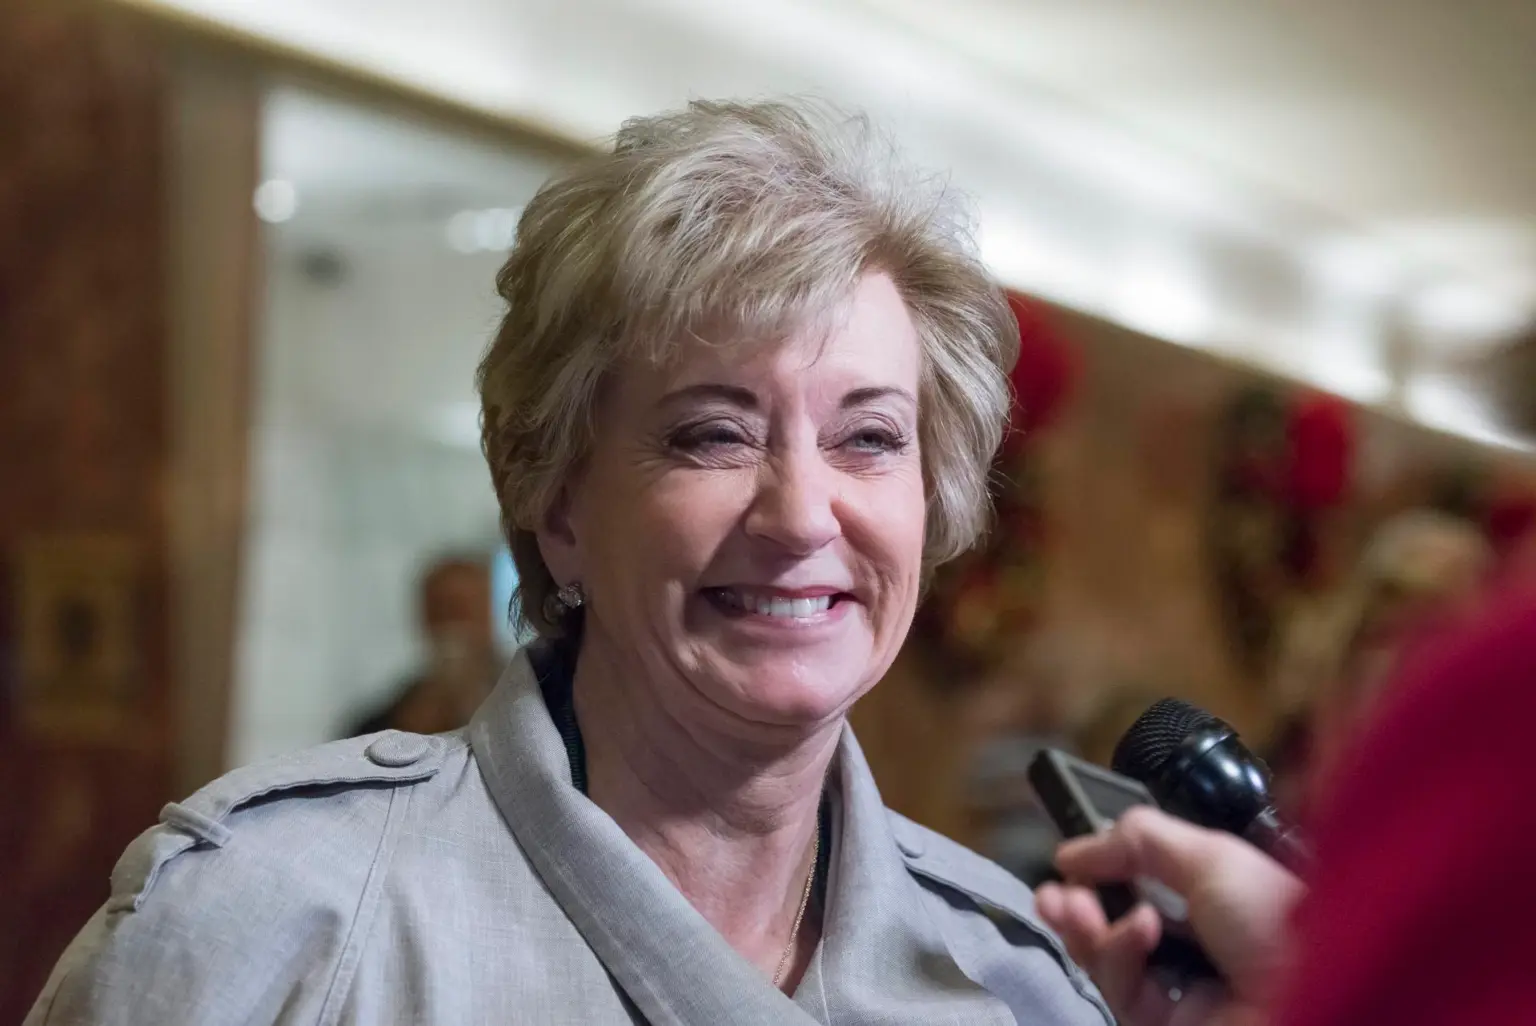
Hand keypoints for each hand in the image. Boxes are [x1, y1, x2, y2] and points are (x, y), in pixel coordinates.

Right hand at [1035, 806, 1303, 1025]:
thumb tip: (1074, 848)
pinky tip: (1138, 931)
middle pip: (1113, 925)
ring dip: (1086, 926)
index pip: (1140, 886)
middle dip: (1077, 905)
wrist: (1315, 994)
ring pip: (1107, 960)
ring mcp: (1177, 991)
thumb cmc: (1275, 916)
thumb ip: (1139, 840)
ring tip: (1075, 905)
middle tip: (1053, 895)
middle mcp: (1191, 946)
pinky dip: (1119, 953)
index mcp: (1211, 902)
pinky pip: (1121, 989)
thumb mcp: (1210, 855)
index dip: (1101, 873)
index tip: (1069, 860)